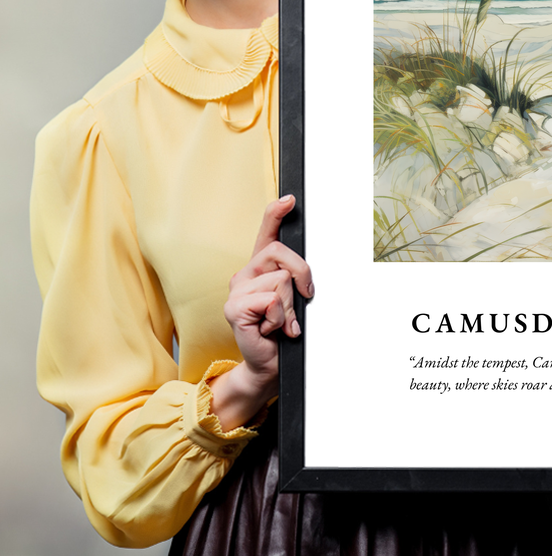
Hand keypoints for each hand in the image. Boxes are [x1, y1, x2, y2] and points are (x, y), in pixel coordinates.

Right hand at [209, 195, 313, 429]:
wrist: (269, 364)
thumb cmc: (283, 331)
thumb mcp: (294, 299)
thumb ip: (295, 279)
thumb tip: (305, 272)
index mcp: (260, 268)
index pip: (266, 233)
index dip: (276, 213)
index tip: (290, 199)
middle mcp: (245, 274)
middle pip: (281, 253)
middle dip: (302, 275)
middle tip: (302, 299)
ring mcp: (236, 290)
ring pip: (281, 280)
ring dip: (290, 306)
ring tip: (281, 322)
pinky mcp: (234, 308)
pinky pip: (271, 300)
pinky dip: (280, 318)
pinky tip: (271, 329)